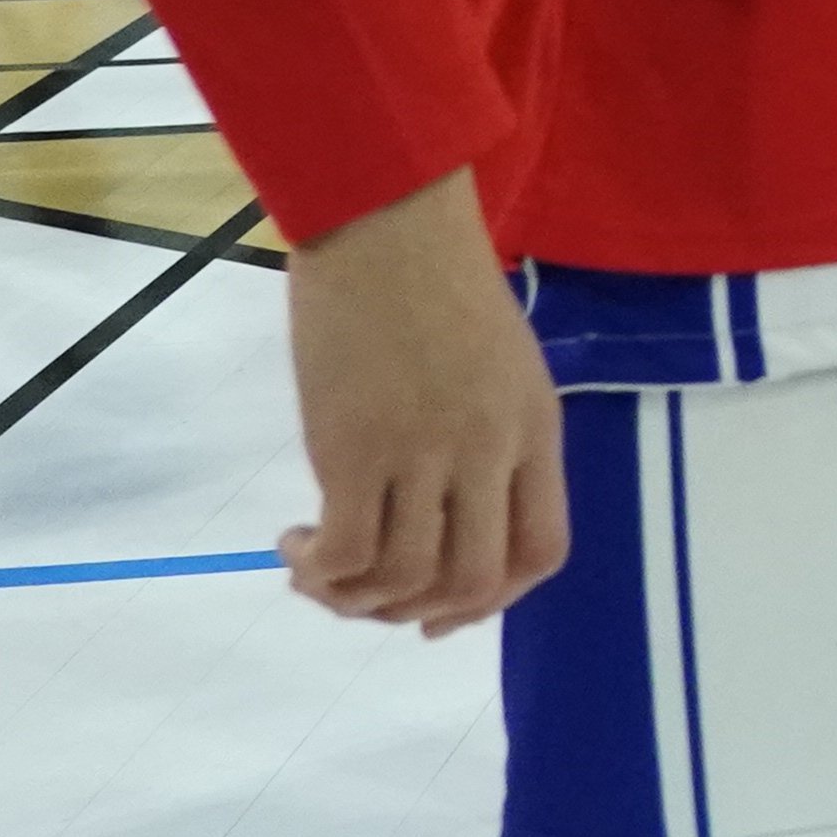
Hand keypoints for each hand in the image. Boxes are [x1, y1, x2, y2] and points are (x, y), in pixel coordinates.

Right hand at [277, 171, 566, 635]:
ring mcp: (426, 453)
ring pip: (405, 578)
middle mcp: (490, 450)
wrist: (385, 223)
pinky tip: (295, 545)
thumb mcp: (499, 363)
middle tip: (368, 597)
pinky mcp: (356, 449)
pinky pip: (347, 554)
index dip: (491, 601)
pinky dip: (319, 572)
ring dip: (354, 598)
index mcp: (534, 430)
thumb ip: (488, 437)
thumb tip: (447, 514)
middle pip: (473, 580)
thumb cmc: (435, 281)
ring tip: (317, 570)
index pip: (542, 551)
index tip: (438, 610)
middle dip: (417, 613)